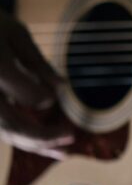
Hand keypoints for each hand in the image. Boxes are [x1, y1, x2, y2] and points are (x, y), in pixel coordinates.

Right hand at [0, 11, 71, 158]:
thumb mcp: (15, 33)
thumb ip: (37, 62)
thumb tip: (61, 90)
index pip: (23, 94)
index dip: (40, 98)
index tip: (56, 98)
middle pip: (11, 124)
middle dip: (42, 137)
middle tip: (71, 137)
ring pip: (5, 131)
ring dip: (35, 144)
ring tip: (64, 151)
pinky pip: (2, 127)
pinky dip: (24, 137)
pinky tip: (46, 143)